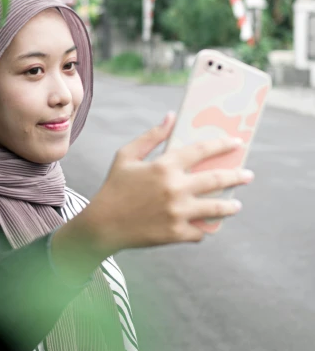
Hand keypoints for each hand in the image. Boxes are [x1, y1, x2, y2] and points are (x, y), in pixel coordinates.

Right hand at [83, 112, 253, 254]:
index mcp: (164, 166)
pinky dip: (203, 229)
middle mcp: (175, 188)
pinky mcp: (176, 233)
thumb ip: (151, 136)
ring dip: (230, 206)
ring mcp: (177, 212)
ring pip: (216, 208)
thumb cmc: (114, 188)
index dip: (222, 145)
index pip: (202, 150)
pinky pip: (200, 232)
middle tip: (248, 175)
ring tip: (235, 205)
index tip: (236, 143)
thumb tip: (172, 117)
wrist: (102, 225)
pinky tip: (206, 227)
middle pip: (217, 179)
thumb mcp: (126, 156)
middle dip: (237, 176)